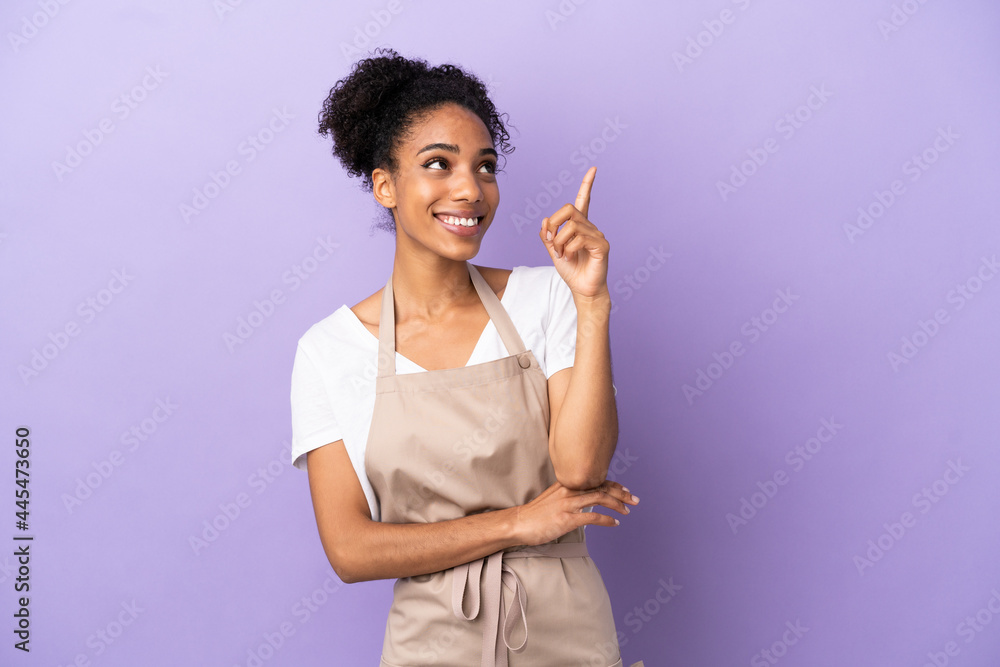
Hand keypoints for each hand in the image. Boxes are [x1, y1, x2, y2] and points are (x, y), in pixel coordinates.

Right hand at [513, 479, 638, 546]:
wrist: (518, 522)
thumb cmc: (535, 514)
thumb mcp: (553, 498)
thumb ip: (569, 496)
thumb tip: (585, 501)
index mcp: (566, 484)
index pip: (595, 480)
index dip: (613, 484)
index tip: (625, 490)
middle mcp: (569, 491)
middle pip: (601, 487)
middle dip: (621, 494)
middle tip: (635, 500)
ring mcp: (568, 504)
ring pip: (599, 498)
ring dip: (617, 505)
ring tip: (627, 511)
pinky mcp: (566, 519)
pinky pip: (592, 517)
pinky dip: (606, 520)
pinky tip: (614, 523)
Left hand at [539, 166, 610, 299]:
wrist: (582, 289)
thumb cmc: (571, 270)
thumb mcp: (553, 251)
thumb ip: (547, 236)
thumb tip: (545, 220)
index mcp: (580, 226)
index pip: (584, 200)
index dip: (587, 184)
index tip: (593, 169)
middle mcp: (590, 227)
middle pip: (569, 210)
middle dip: (554, 224)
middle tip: (551, 242)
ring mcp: (597, 235)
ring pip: (571, 227)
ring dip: (559, 243)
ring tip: (561, 255)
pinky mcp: (601, 246)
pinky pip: (579, 239)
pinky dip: (568, 249)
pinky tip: (570, 258)